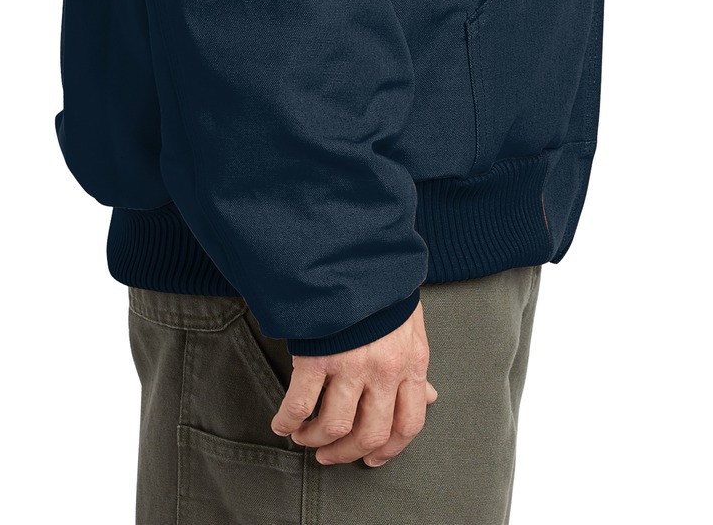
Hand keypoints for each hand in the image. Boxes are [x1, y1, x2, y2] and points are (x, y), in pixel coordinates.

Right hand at [270, 300, 437, 466]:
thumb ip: (415, 365)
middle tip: (329, 456)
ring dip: (316, 440)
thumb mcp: (411, 324)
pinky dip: (288, 420)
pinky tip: (282, 423)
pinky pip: (301, 403)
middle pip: (370, 434)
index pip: (409, 424)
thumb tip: (430, 397)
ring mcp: (352, 364)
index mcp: (412, 362)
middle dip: (346, 453)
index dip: (390, 450)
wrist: (352, 252)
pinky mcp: (318, 355)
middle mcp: (385, 370)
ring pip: (335, 426)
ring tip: (303, 437)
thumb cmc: (381, 287)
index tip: (371, 459)